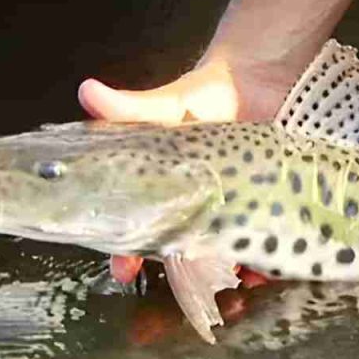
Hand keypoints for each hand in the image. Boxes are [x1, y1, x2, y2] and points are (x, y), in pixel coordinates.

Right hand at [79, 48, 307, 285]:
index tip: (124, 269)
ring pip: (223, 254)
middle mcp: (196, 205)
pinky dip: (263, 265)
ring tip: (232, 279)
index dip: (127, 250)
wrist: (265, 77)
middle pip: (182, 249)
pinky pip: (264, 243)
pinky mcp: (270, 209)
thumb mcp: (173, 103)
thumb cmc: (210, 94)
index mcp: (166, 186)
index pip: (140, 225)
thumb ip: (134, 107)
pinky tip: (264, 272)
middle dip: (181, 270)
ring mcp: (234, 210)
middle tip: (185, 281)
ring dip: (225, 271)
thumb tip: (87, 90)